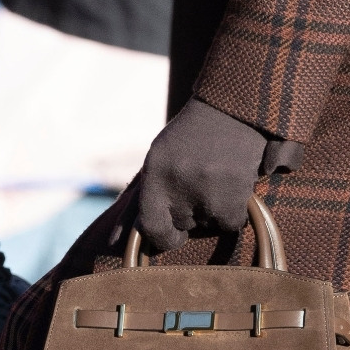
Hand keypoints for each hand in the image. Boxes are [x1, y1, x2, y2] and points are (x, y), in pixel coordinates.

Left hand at [137, 98, 267, 252]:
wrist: (233, 109)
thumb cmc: (192, 137)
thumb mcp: (160, 157)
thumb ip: (149, 192)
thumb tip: (114, 240)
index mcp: (155, 173)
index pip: (150, 226)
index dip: (162, 237)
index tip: (173, 235)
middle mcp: (177, 185)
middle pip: (183, 225)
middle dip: (191, 214)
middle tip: (201, 186)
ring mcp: (206, 192)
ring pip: (209, 224)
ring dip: (214, 211)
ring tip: (217, 179)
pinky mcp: (234, 197)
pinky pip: (232, 222)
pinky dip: (234, 211)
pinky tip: (233, 185)